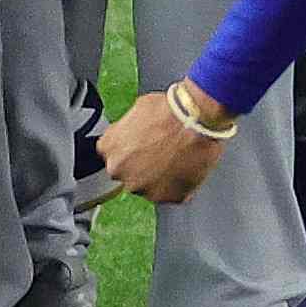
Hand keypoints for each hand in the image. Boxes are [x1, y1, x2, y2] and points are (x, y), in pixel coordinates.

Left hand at [100, 82, 238, 208]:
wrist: (196, 121)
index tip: (140, 145)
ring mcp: (142, 187)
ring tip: (174, 158)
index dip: (130, 148)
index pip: (113, 153)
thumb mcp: (137, 109)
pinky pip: (170, 193)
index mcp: (108, 147)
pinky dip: (177, 185)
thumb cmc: (170, 112)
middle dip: (141, 164)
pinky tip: (184, 167)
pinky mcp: (167, 197)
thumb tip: (132, 132)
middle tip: (159, 151)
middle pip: (128, 172)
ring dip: (158, 176)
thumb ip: (127, 129)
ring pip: (148, 185)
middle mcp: (120, 171)